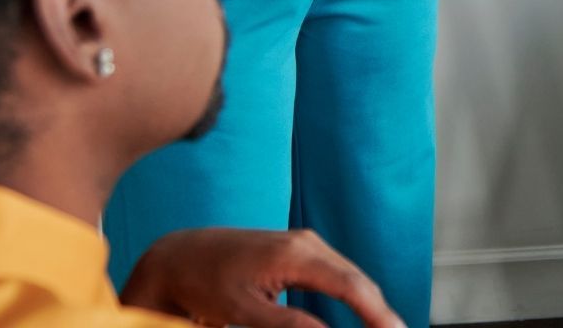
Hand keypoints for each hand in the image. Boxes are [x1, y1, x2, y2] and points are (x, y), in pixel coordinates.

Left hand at [119, 227, 402, 327]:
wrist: (181, 255)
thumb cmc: (205, 281)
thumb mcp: (243, 311)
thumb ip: (288, 325)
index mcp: (295, 254)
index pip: (351, 286)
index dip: (378, 313)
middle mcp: (306, 242)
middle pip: (359, 280)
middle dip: (381, 312)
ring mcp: (305, 243)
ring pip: (351, 276)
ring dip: (370, 304)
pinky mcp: (300, 251)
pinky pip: (338, 274)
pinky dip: (354, 295)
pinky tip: (363, 313)